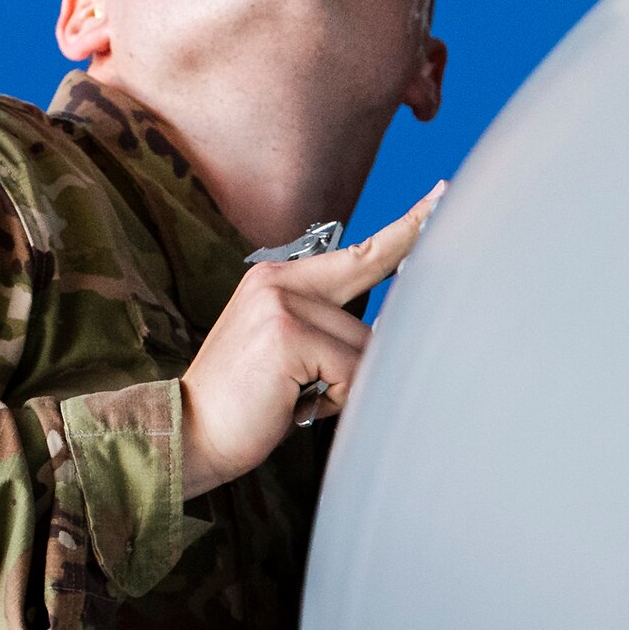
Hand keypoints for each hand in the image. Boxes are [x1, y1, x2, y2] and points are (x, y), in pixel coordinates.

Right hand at [180, 182, 445, 497]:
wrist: (187, 433)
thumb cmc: (244, 403)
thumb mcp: (284, 349)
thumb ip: (325, 328)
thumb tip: (387, 333)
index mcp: (277, 279)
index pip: (356, 251)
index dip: (403, 229)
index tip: (441, 196)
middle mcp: (279, 280)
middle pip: (368, 300)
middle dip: (389, 309)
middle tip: (421, 243)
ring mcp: (282, 303)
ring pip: (362, 346)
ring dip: (343, 386)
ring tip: (297, 398)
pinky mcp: (287, 334)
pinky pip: (350, 371)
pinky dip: (334, 400)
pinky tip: (293, 406)